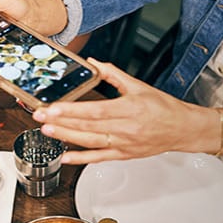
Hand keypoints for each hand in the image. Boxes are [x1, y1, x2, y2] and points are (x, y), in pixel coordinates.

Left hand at [30, 58, 209, 164]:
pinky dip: (81, 159)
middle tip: (40, 117)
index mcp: (129, 108)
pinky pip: (99, 158)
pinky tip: (65, 157)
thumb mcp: (139, 86)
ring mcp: (124, 144)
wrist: (183, 129)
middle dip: (61, 122)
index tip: (52, 107)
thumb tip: (94, 63)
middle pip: (88, 127)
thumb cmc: (163, 107)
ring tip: (48, 132)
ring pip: (90, 143)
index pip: (94, 110)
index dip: (71, 110)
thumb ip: (113, 74)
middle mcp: (125, 128)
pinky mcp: (124, 155)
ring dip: (67, 138)